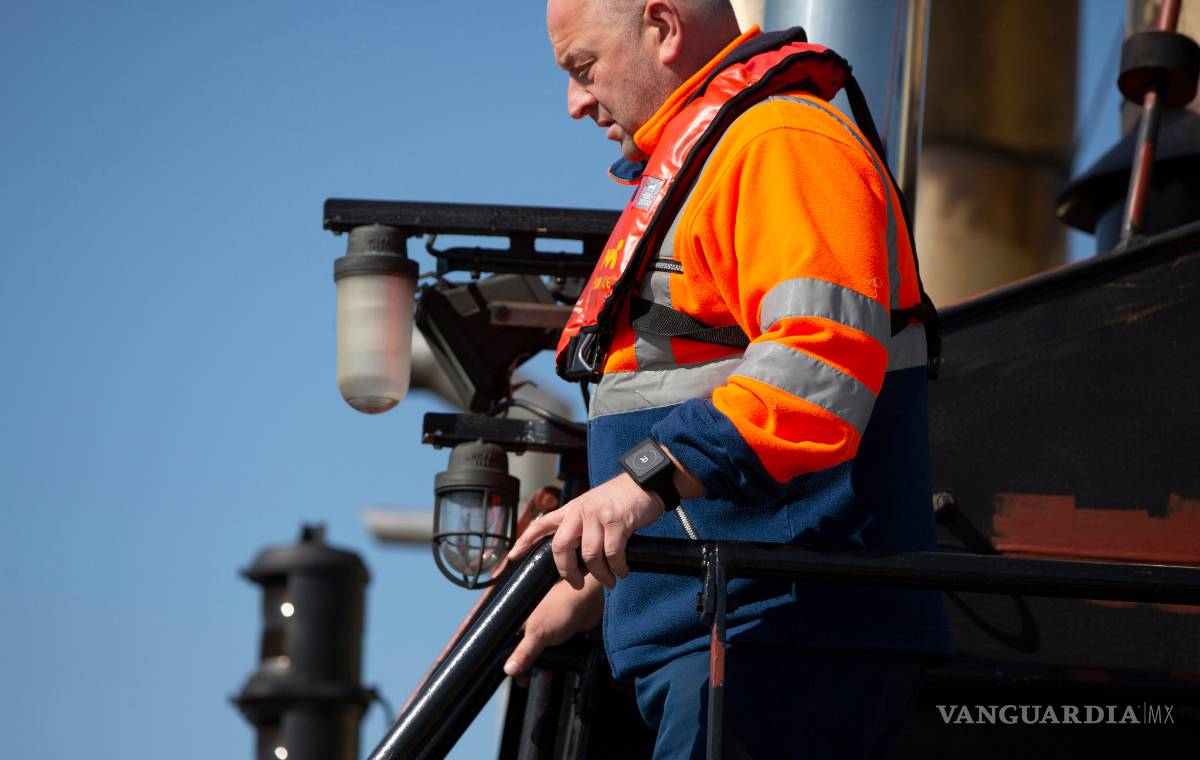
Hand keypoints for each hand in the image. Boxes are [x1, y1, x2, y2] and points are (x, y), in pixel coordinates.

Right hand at [503, 577, 604, 682]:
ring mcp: (547, 629)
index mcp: (520, 621)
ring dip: (541, 664)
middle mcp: (532, 624)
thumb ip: (524, 653)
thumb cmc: (560, 609)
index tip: (508, 674)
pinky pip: (554, 651)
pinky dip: (555, 660)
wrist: (589, 600)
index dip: (506, 658)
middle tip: (523, 681)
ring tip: (542, 676)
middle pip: (523, 649)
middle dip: (524, 666)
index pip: (507, 643)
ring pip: (539, 651)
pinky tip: (555, 670)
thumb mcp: (538, 634)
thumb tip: (508, 670)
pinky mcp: (561, 634)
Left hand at [509, 473, 663, 589]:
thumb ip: (580, 525)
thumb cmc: (619, 499)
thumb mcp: (592, 506)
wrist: (644, 483)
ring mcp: (598, 516)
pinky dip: (617, 567)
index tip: (513, 556)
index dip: (525, 541)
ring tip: (610, 580)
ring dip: (600, 574)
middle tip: (577, 584)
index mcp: (571, 509)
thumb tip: (575, 556)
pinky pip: (612, 553)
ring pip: (589, 555)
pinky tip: (622, 570)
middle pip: (561, 547)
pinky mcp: (617, 522)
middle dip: (567, 572)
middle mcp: (580, 511)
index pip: (541, 524)